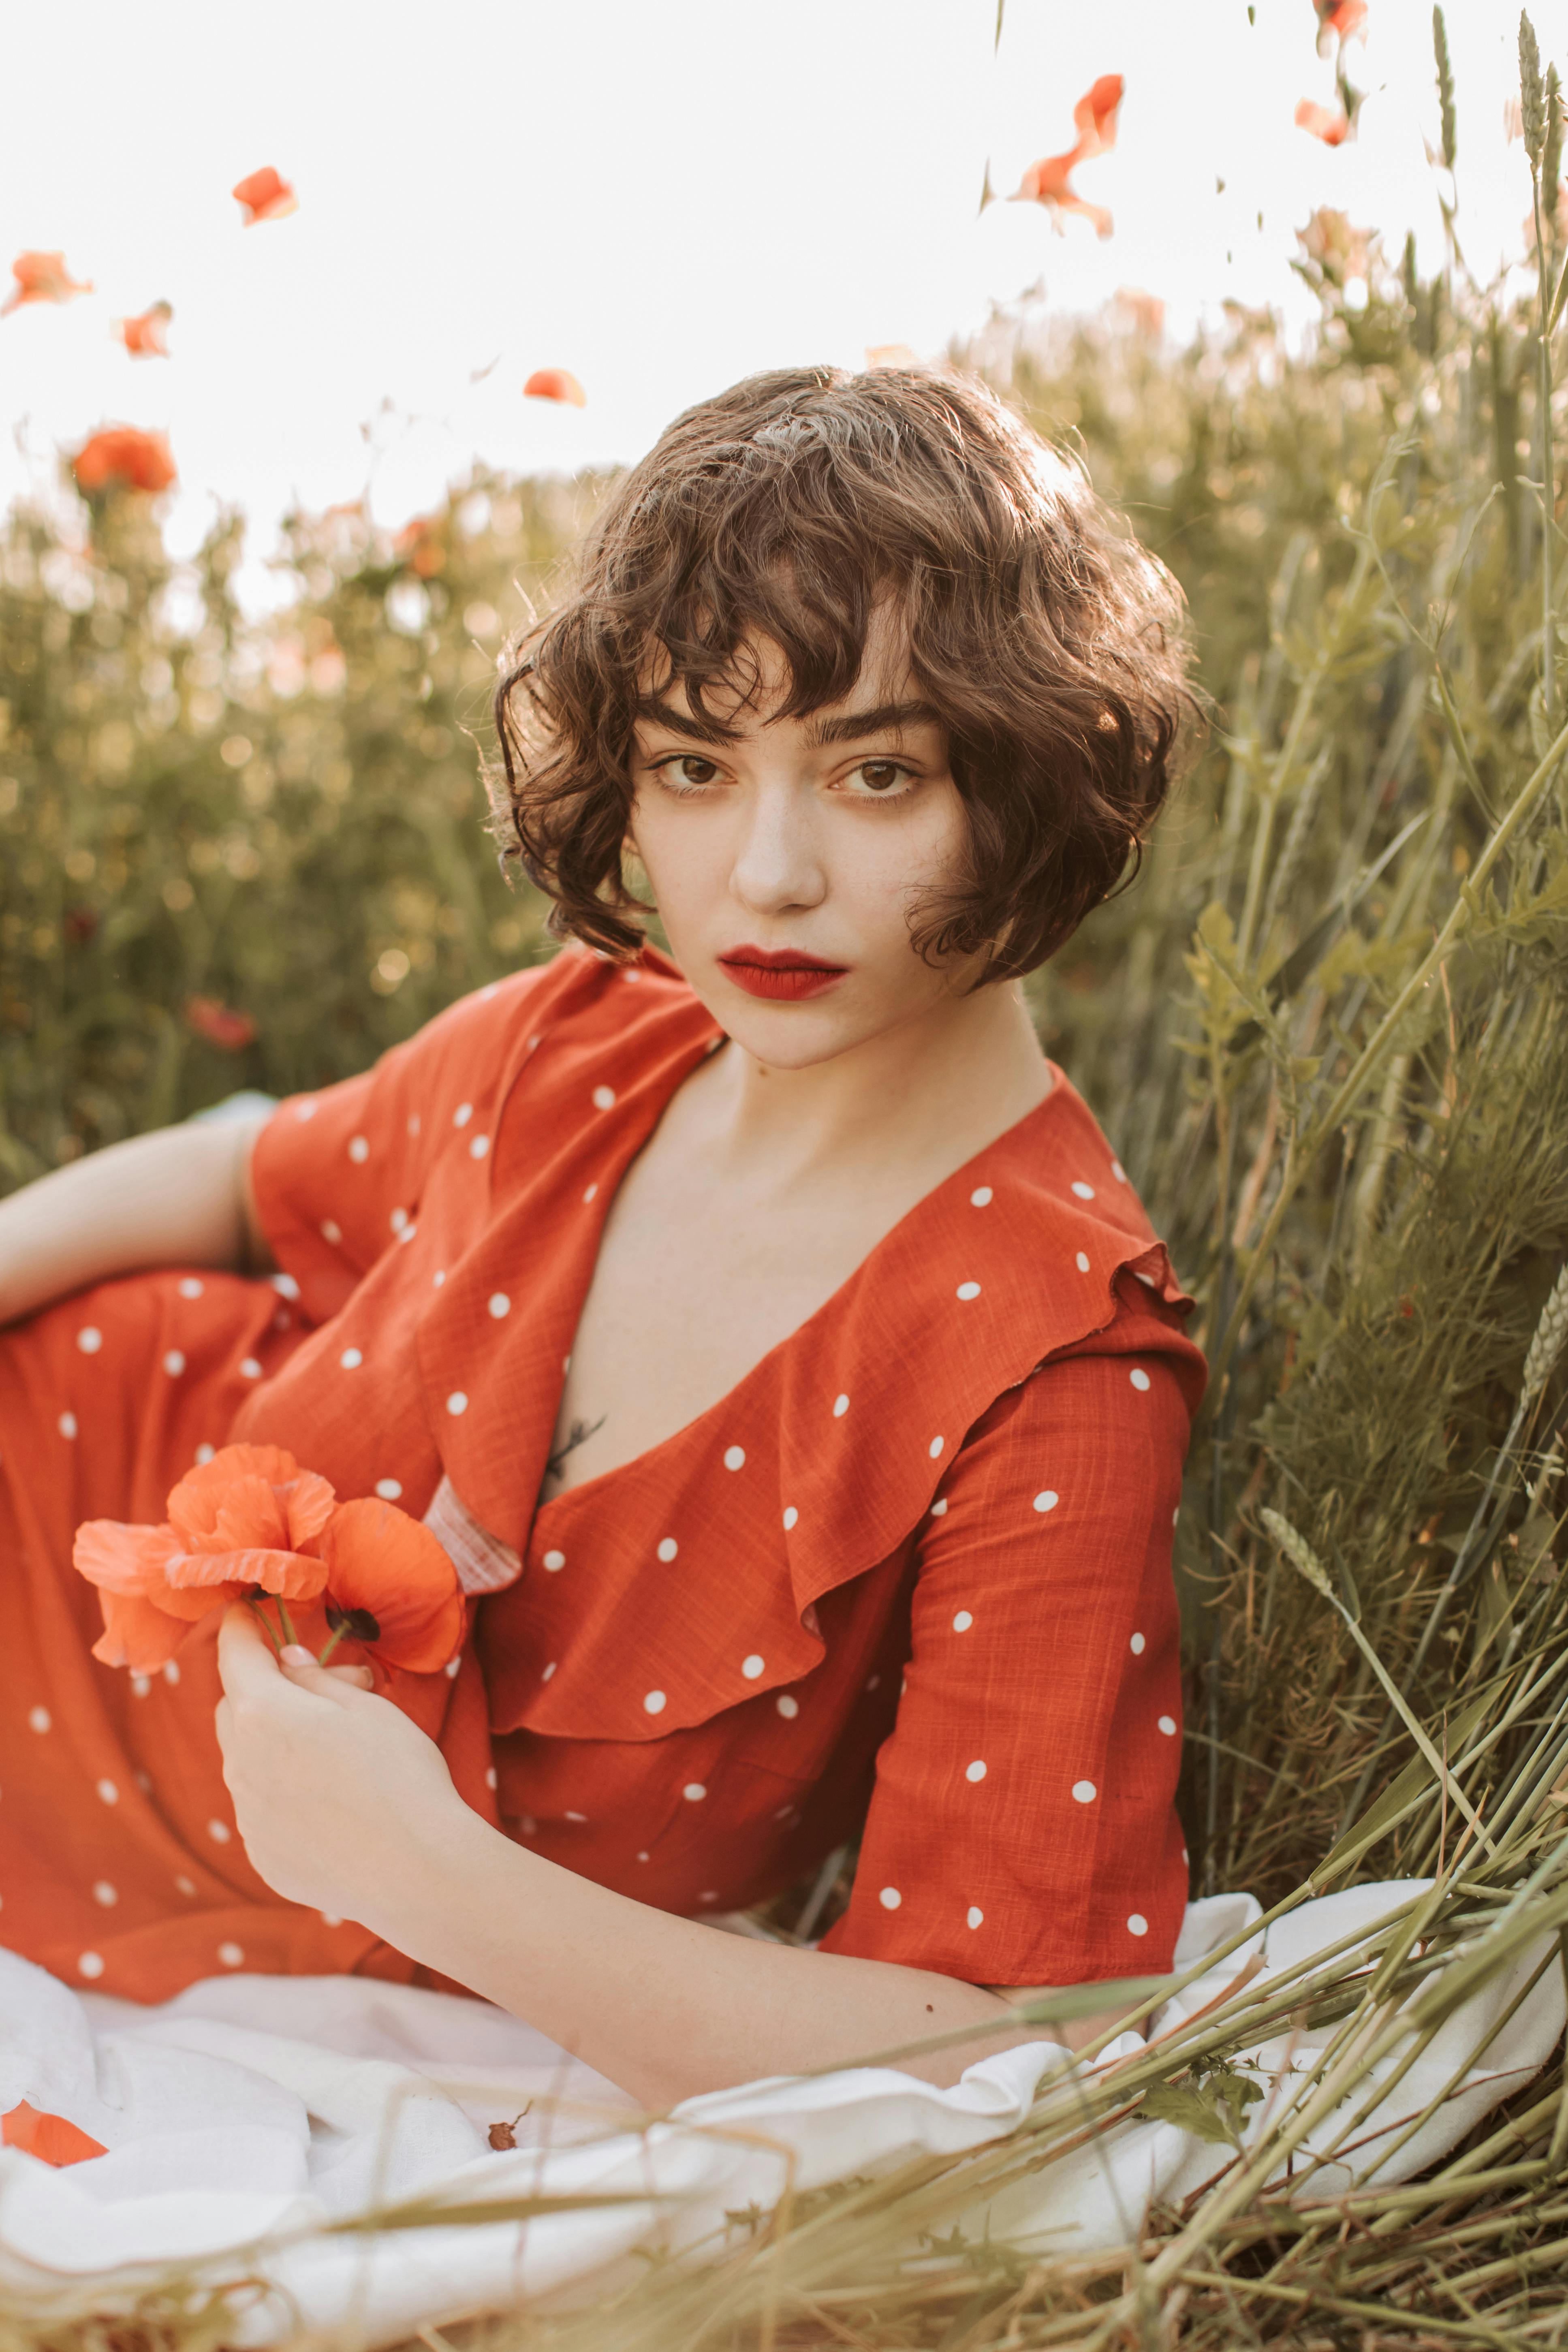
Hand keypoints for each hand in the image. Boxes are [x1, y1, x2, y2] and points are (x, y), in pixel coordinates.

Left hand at [214, 1604, 464, 1933]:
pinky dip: (285, 1793)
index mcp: (263, 1714)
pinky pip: (262, 1809)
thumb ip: (316, 1679)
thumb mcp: (366, 1708)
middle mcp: (240, 1765)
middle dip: (268, 1688)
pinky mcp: (263, 1857)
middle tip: (333, 1689)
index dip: (240, 1625)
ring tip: (341, 1751)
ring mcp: (249, 1817)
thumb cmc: (400, 1774)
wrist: (417, 1871)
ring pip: (248, 1760)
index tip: (245, 1608)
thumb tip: (286, 1662)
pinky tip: (335, 1802)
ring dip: (278, 1743)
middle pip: (236, 1708)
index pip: (234, 1653)